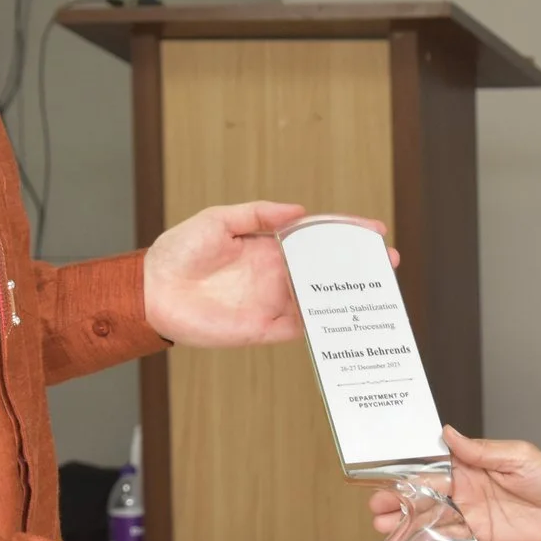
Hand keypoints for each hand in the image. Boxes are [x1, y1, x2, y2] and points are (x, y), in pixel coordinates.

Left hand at [145, 202, 397, 347]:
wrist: (151, 291)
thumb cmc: (179, 252)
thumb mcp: (217, 220)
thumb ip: (259, 214)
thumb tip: (298, 210)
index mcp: (268, 246)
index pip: (316, 237)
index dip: (345, 232)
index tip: (376, 231)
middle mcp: (275, 274)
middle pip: (326, 270)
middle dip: (358, 267)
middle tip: (388, 264)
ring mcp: (271, 302)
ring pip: (319, 299)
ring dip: (347, 296)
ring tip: (378, 293)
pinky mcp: (263, 329)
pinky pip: (300, 328)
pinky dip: (323, 326)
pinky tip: (345, 321)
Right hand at [371, 426, 540, 540]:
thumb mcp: (518, 457)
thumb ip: (481, 451)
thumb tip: (449, 433)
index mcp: (473, 463)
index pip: (434, 464)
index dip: (409, 469)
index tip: (386, 473)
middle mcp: (467, 486)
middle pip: (425, 491)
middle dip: (399, 498)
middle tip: (376, 506)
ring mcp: (471, 511)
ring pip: (431, 515)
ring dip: (406, 520)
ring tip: (382, 526)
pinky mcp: (479, 534)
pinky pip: (449, 536)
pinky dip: (427, 540)